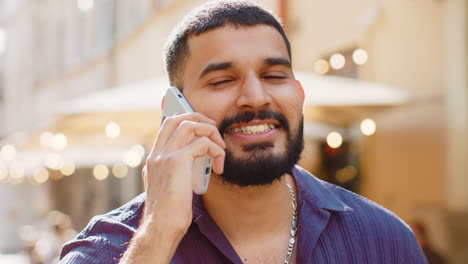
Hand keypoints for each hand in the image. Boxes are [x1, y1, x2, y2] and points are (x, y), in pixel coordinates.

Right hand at [143, 112, 225, 233]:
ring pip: (189, 124)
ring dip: (210, 132)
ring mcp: (164, 155)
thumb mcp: (170, 188)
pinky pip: (202, 143)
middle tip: (214, 130)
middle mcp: (156, 154)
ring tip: (220, 149)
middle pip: (176, 118)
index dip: (185, 121)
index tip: (202, 128)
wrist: (161, 228)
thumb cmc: (169, 214)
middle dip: (199, 118)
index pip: (167, 127)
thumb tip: (196, 162)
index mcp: (153, 159)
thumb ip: (177, 172)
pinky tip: (219, 167)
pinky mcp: (177, 161)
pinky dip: (216, 151)